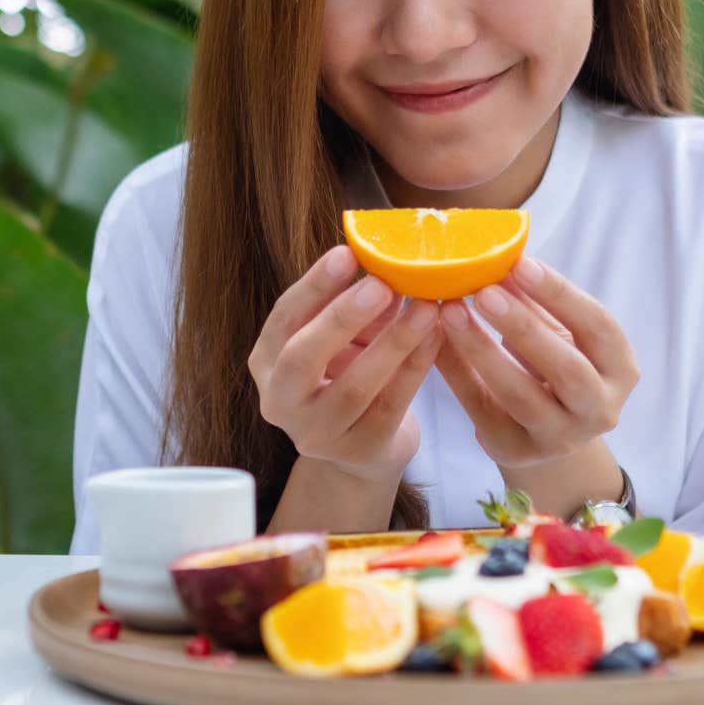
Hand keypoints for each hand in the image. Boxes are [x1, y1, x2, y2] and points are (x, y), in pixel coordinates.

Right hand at [249, 244, 443, 484]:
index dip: (314, 286)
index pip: (284, 318)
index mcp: (267, 362)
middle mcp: (280, 402)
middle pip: (302, 357)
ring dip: (393, 343)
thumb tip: (388, 257)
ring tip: (426, 308)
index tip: (347, 253)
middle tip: (381, 284)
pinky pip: (390, 406)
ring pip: (353, 387)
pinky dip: (415, 369)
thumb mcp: (344, 337)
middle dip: (342, 317)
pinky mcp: (358, 452)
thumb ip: (357, 302)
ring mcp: (316, 434)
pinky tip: (436, 338)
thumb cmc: (351, 373)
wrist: (364, 446)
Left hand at [435, 257, 637, 470]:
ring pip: (521, 395)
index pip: (598, 327)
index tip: (520, 264)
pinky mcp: (516, 451)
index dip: (560, 295)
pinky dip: (456, 372)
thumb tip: (501, 256)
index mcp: (619, 369)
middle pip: (566, 368)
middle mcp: (599, 409)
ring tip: (450, 312)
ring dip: (482, 350)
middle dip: (523, 326)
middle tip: (484, 291)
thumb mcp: (560, 334)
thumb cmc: (554, 365)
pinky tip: (434, 341)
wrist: (548, 432)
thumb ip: (536, 303)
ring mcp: (560, 437)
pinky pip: (481, 409)